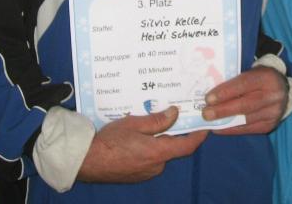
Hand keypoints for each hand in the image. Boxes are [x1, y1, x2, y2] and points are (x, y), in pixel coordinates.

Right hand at [77, 106, 206, 182]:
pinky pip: (150, 161)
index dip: (198, 136)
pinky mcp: (136, 176)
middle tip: (171, 116)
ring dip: (159, 141)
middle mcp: (156, 166)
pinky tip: (138, 139)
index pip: (187, 146)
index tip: (205, 126)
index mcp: (158, 152)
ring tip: (149, 125)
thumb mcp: (134, 123)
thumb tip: (175, 114)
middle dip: (173, 134)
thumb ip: (157, 120)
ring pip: (160, 154)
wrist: (86, 161)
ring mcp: (146, 173)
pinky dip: (149, 149)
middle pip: (172, 148)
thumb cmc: (109, 140)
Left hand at [201, 67, 287, 134]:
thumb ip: (234, 80)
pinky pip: (248, 129)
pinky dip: (232, 129)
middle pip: (245, 104)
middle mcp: (273, 95)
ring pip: (246, 119)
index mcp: (267, 77)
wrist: (281, 89)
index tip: (208, 99)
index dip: (225, 92)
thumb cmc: (258, 78)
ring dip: (225, 122)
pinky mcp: (270, 125)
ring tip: (209, 122)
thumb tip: (211, 94)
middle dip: (223, 110)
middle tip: (206, 114)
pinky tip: (220, 128)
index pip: (244, 84)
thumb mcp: (250, 72)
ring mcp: (274, 112)